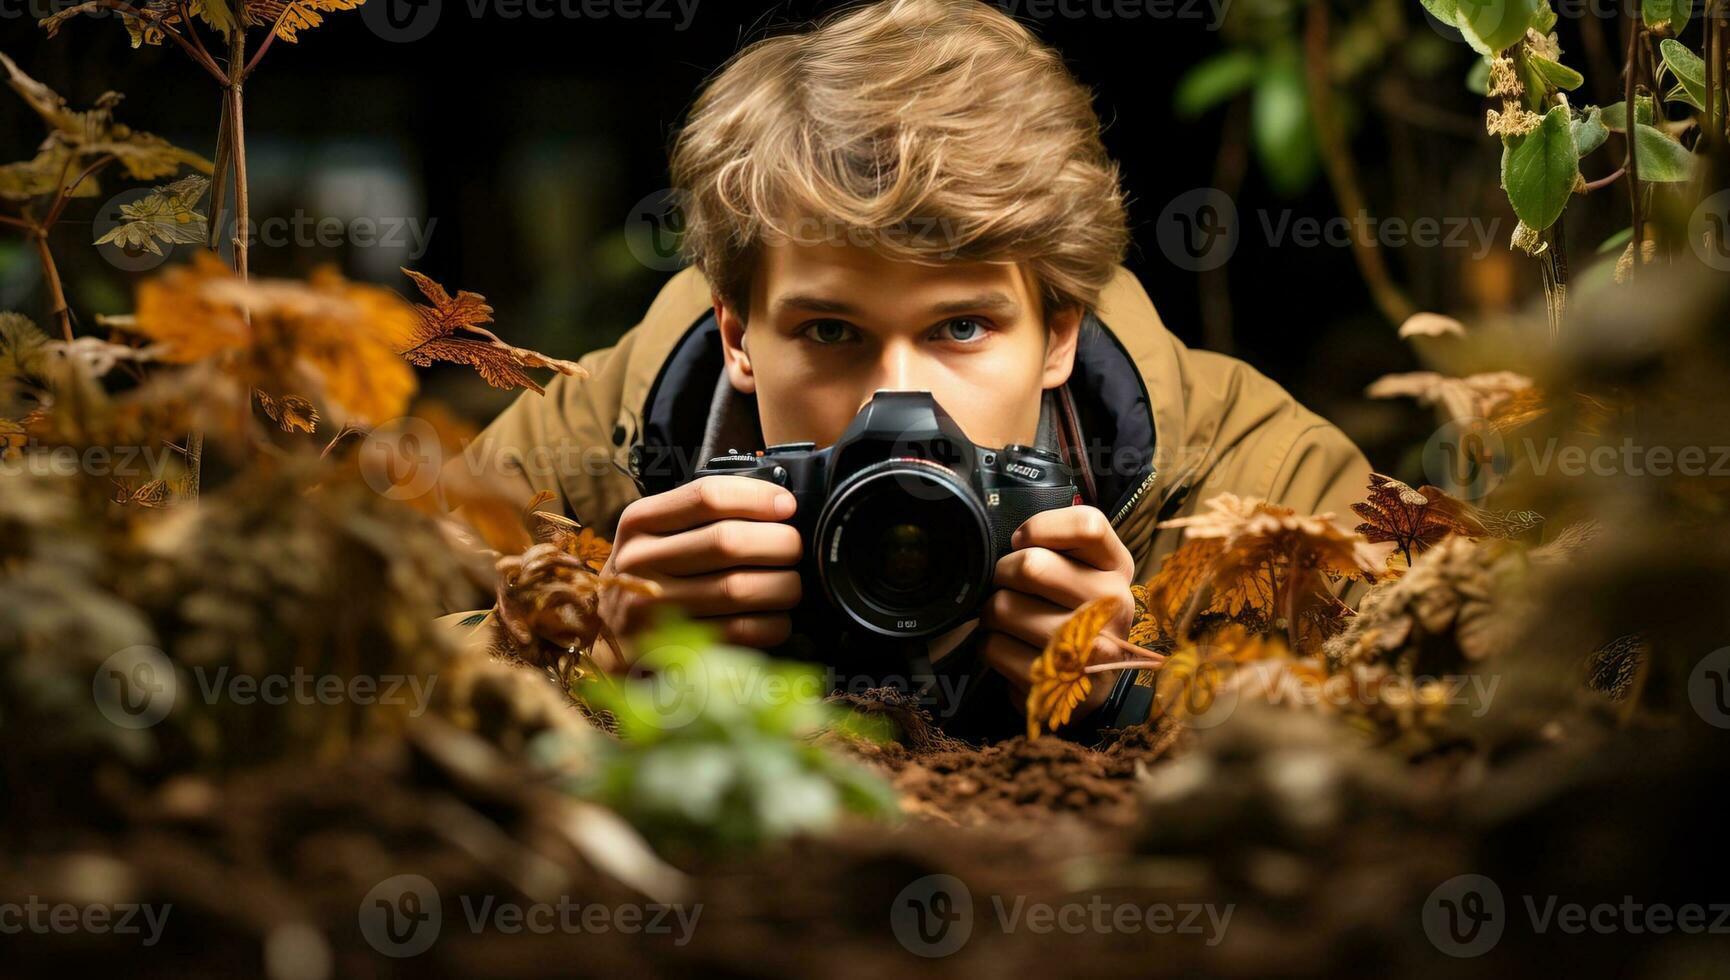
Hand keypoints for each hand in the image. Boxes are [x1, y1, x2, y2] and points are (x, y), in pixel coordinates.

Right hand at [598, 475, 802, 663]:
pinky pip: (739, 632)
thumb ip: (703, 516)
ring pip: (738, 589)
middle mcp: (639, 560)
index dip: (758, 497)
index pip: (707, 496)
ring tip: (791, 585)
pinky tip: (777, 618)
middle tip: (795, 549)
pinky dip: (772, 624)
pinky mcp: (669, 648)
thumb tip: (779, 504)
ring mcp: (650, 608)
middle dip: (779, 543)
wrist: (607, 637)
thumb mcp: (657, 534)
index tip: (787, 507)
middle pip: (728, 542)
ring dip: (782, 586)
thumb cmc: (649, 576)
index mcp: (640, 521)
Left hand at [978, 505, 1136, 722]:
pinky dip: (990, 645)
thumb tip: (1013, 539)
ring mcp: (1088, 650)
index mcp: (1119, 569)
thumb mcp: (1085, 570)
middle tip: (1006, 585)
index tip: (1024, 542)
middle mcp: (1114, 606)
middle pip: (1031, 565)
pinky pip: (993, 647)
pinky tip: (1010, 647)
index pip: (1087, 525)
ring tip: (1006, 620)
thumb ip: (1060, 544)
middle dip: (1002, 574)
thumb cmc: (1075, 612)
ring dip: (992, 613)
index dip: (1040, 528)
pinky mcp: (1056, 683)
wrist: (1088, 684)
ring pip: (1003, 607)